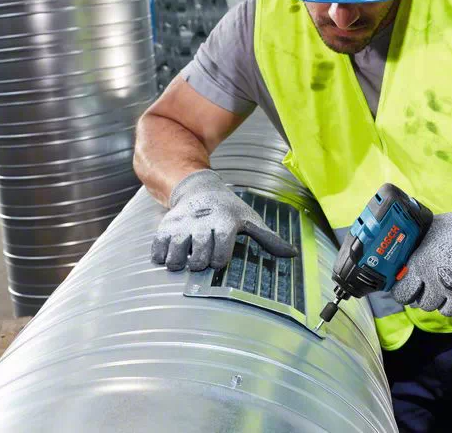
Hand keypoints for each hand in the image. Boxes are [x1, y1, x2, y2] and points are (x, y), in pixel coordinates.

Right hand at [151, 169, 297, 270]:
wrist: (199, 188)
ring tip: (185, 258)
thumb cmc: (229, 210)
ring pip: (176, 257)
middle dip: (201, 264)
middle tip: (203, 258)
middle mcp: (202, 224)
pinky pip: (158, 251)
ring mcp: (182, 225)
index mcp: (225, 223)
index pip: (221, 254)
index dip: (220, 260)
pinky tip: (171, 253)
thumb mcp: (250, 220)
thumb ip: (269, 239)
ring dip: (180, 263)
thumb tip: (293, 254)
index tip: (219, 258)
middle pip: (199, 258)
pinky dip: (162, 257)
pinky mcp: (165, 227)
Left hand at [391, 189, 451, 316]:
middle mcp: (441, 281)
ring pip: (445, 310)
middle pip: (424, 304)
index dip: (406, 293)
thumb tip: (400, 266)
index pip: (403, 294)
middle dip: (429, 295)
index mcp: (423, 264)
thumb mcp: (432, 230)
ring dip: (448, 299)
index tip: (411, 292)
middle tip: (438, 283)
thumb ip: (414, 250)